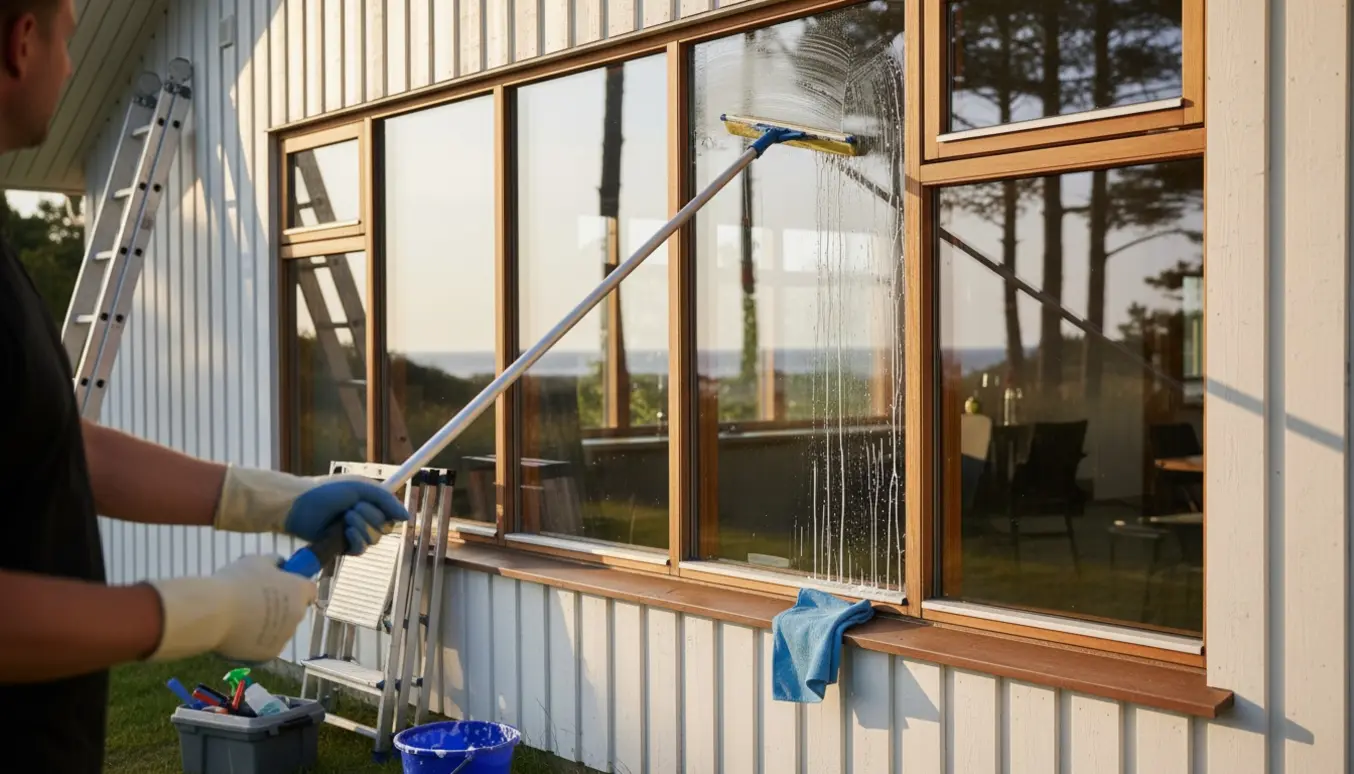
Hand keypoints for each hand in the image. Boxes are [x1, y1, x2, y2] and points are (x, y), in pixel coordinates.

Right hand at [145, 555, 318, 662]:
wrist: (215, 613)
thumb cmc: (237, 582)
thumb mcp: (256, 561)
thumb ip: (272, 563)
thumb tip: (279, 564)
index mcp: (299, 591)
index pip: (309, 590)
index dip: (296, 588)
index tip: (283, 586)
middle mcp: (297, 615)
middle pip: (294, 610)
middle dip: (280, 607)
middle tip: (254, 601)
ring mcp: (285, 637)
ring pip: (279, 629)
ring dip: (267, 625)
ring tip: (240, 618)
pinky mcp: (269, 654)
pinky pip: (265, 645)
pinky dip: (255, 641)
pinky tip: (237, 633)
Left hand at [285, 478, 408, 554]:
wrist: (300, 505)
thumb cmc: (327, 491)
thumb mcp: (361, 488)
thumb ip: (386, 501)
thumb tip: (407, 518)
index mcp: (370, 503)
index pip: (392, 513)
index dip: (391, 512)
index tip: (384, 506)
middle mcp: (365, 519)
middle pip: (386, 528)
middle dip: (371, 517)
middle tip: (353, 508)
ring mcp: (354, 534)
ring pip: (373, 539)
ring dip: (362, 527)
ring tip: (345, 518)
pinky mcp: (343, 547)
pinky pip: (360, 550)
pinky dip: (356, 540)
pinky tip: (347, 532)